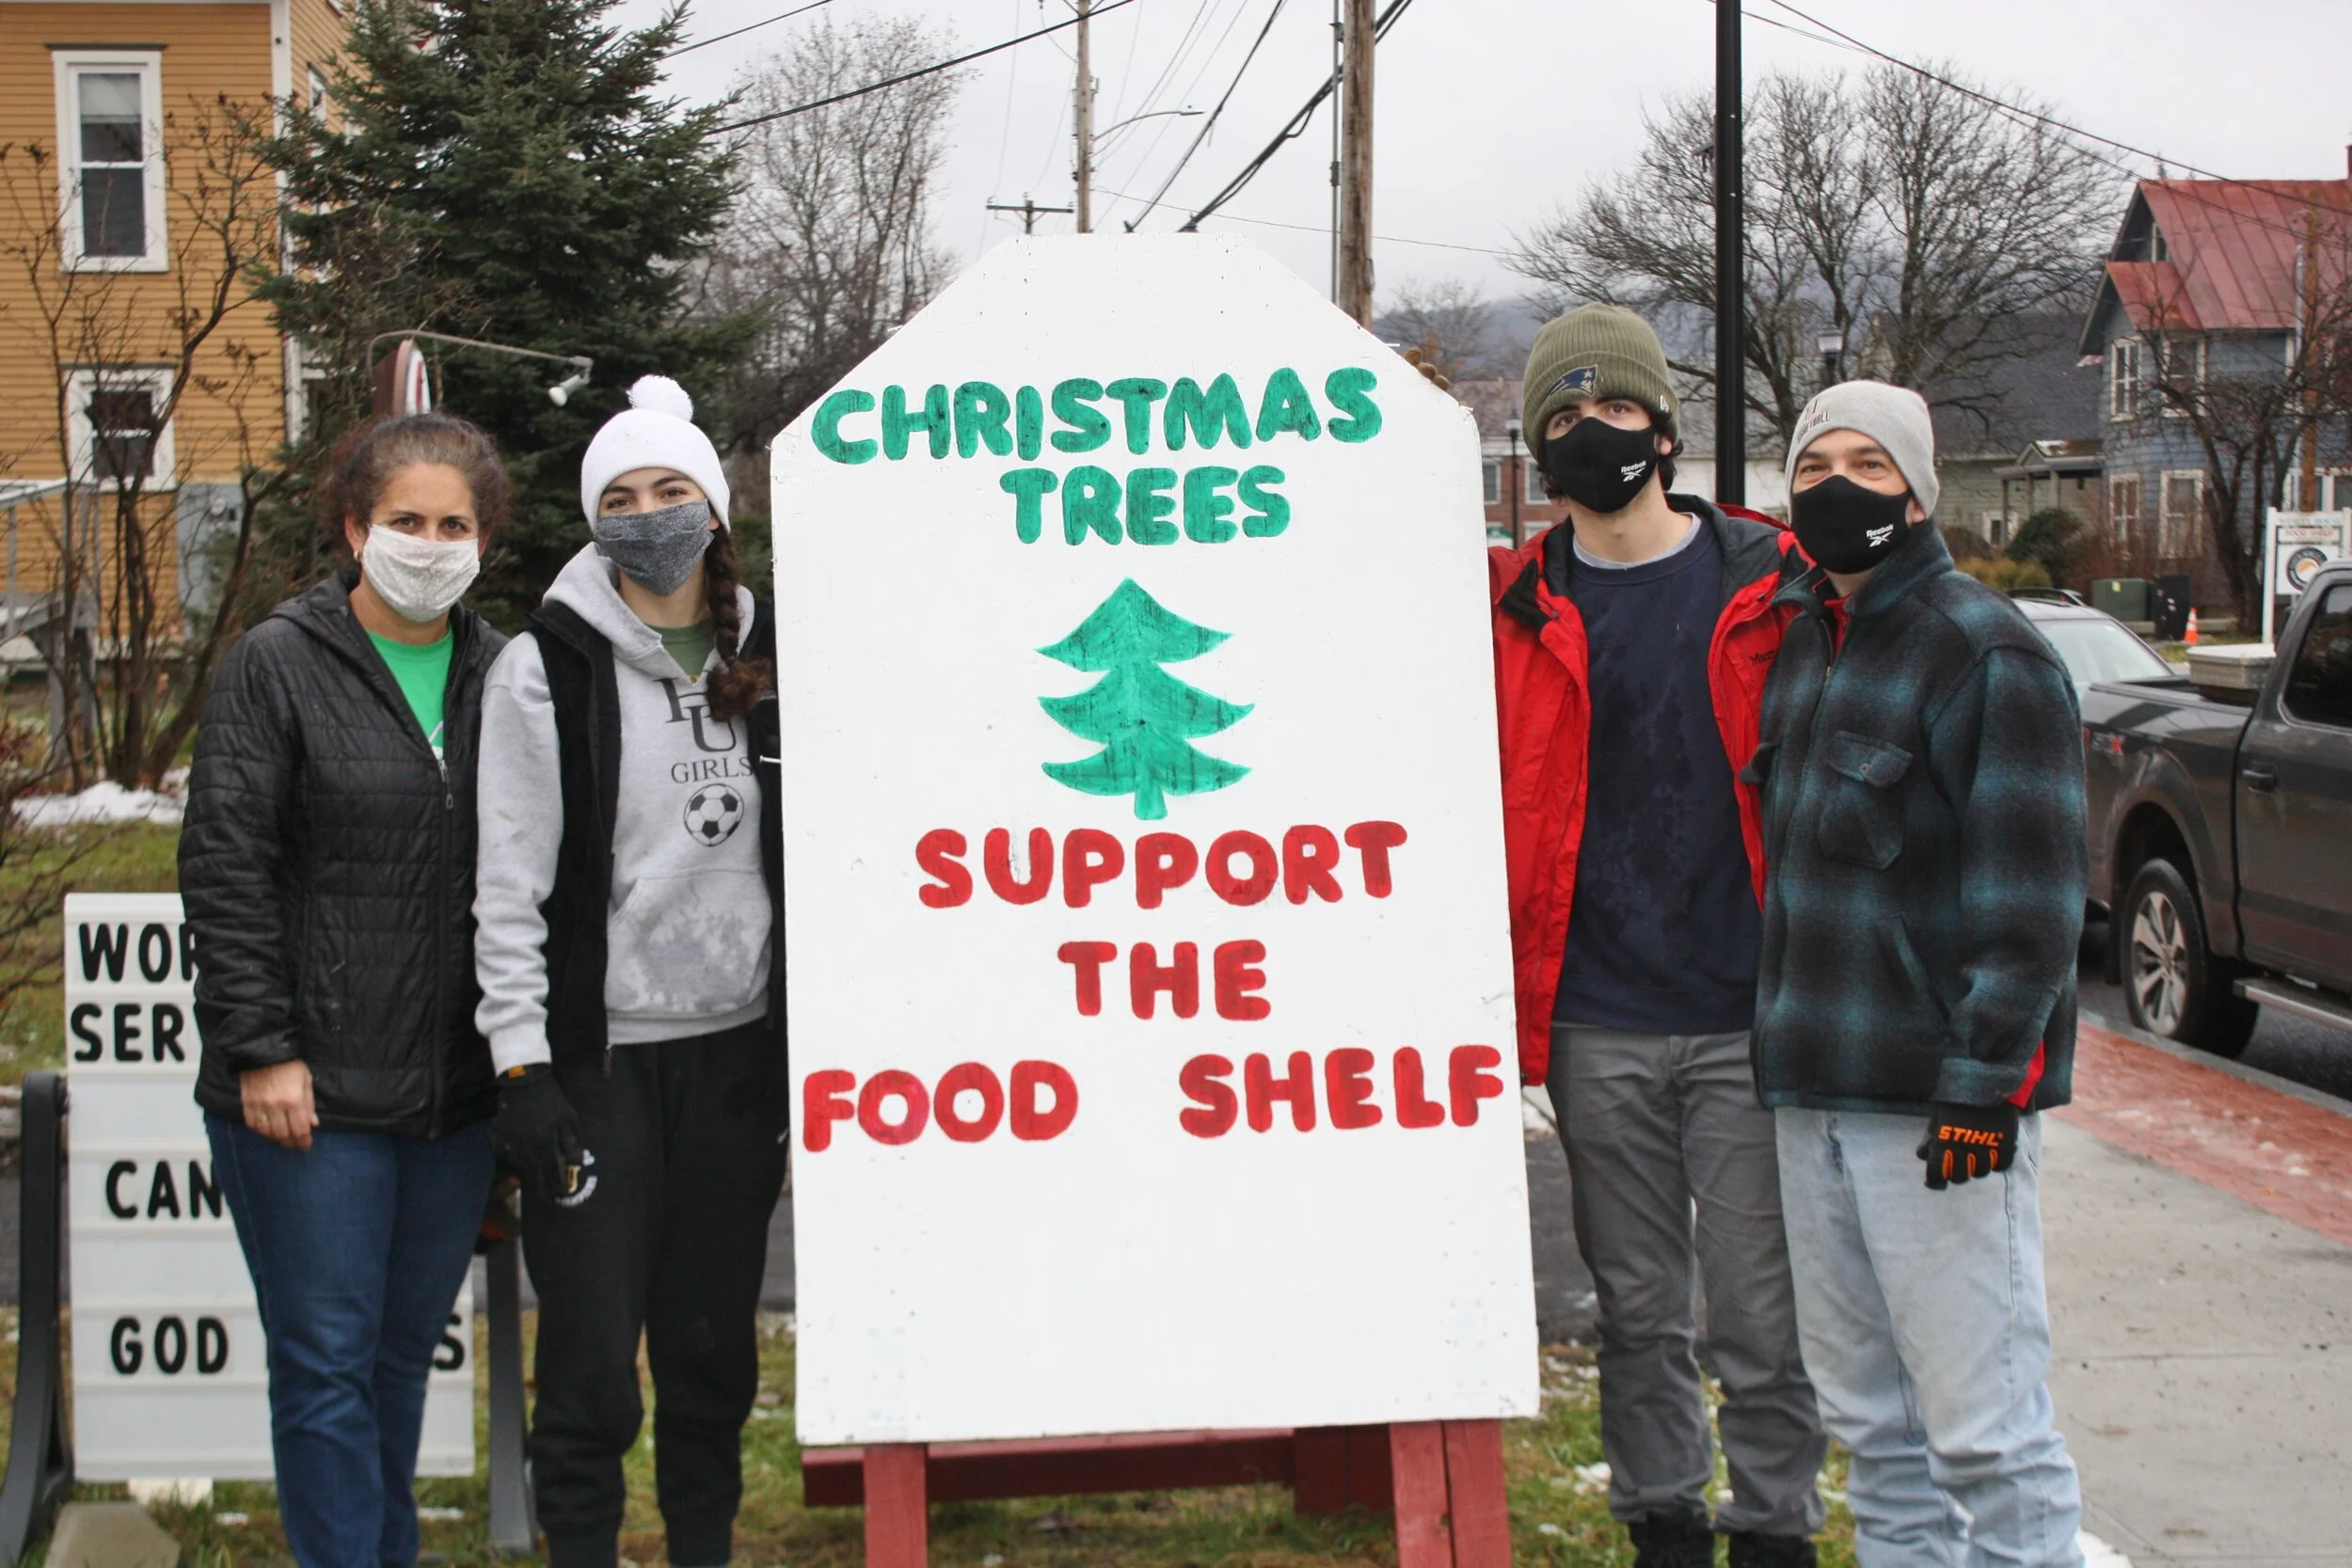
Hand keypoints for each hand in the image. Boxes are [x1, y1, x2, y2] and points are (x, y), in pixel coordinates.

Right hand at [241, 1059, 317, 1150]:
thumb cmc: (290, 1064)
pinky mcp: (246, 1102)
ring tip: (282, 1137)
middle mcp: (276, 1105)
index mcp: (294, 1100)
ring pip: (266, 1132)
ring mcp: (259, 1105)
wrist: (264, 1050)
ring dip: (275, 1138)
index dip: (303, 1141)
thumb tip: (313, 1124)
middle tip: (294, 1144)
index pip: (299, 1129)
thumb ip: (309, 1104)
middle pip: (282, 1134)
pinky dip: (259, 1130)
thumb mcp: (306, 1081)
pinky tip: (266, 1129)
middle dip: (290, 1142)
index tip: (305, 1146)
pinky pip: (251, 1123)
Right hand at [494, 1065, 584, 1204]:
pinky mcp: (497, 1138)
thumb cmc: (551, 1101)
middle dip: (540, 1190)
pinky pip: (503, 1157)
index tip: (558, 1196)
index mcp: (544, 1143)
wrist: (524, 1082)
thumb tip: (575, 1166)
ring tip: (534, 1180)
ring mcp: (508, 1143)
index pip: (551, 1174)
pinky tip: (518, 1161)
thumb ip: (572, 1143)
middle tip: (546, 1199)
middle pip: (532, 1176)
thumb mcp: (569, 1119)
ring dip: (526, 1175)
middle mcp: (525, 1147)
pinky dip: (510, 1161)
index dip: (555, 1188)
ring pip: (518, 1167)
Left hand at [1917, 1101, 2019, 1189]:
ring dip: (1976, 1167)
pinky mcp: (2006, 1144)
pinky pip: (2000, 1165)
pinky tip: (1992, 1152)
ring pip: (1980, 1173)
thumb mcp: (1938, 1115)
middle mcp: (1964, 1147)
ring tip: (1976, 1154)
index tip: (1936, 1180)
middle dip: (1956, 1173)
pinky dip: (1996, 1162)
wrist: (1987, 1080)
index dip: (1935, 1180)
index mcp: (1944, 1140)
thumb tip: (1922, 1155)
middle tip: (1958, 1165)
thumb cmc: (1958, 1098)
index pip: (1937, 1172)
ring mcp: (1986, 1147)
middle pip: (1959, 1178)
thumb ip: (1930, 1137)